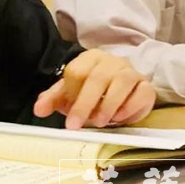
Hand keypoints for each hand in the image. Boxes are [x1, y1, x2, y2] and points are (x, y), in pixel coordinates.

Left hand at [33, 49, 154, 128]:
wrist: (123, 89)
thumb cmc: (93, 90)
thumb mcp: (70, 93)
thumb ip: (54, 99)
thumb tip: (38, 109)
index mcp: (89, 59)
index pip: (77, 71)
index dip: (71, 94)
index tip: (66, 114)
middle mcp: (111, 62)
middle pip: (98, 77)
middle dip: (85, 103)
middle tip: (76, 125)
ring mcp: (130, 72)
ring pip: (122, 82)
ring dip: (109, 104)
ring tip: (99, 122)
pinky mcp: (146, 86)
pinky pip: (142, 93)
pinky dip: (130, 107)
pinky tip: (119, 118)